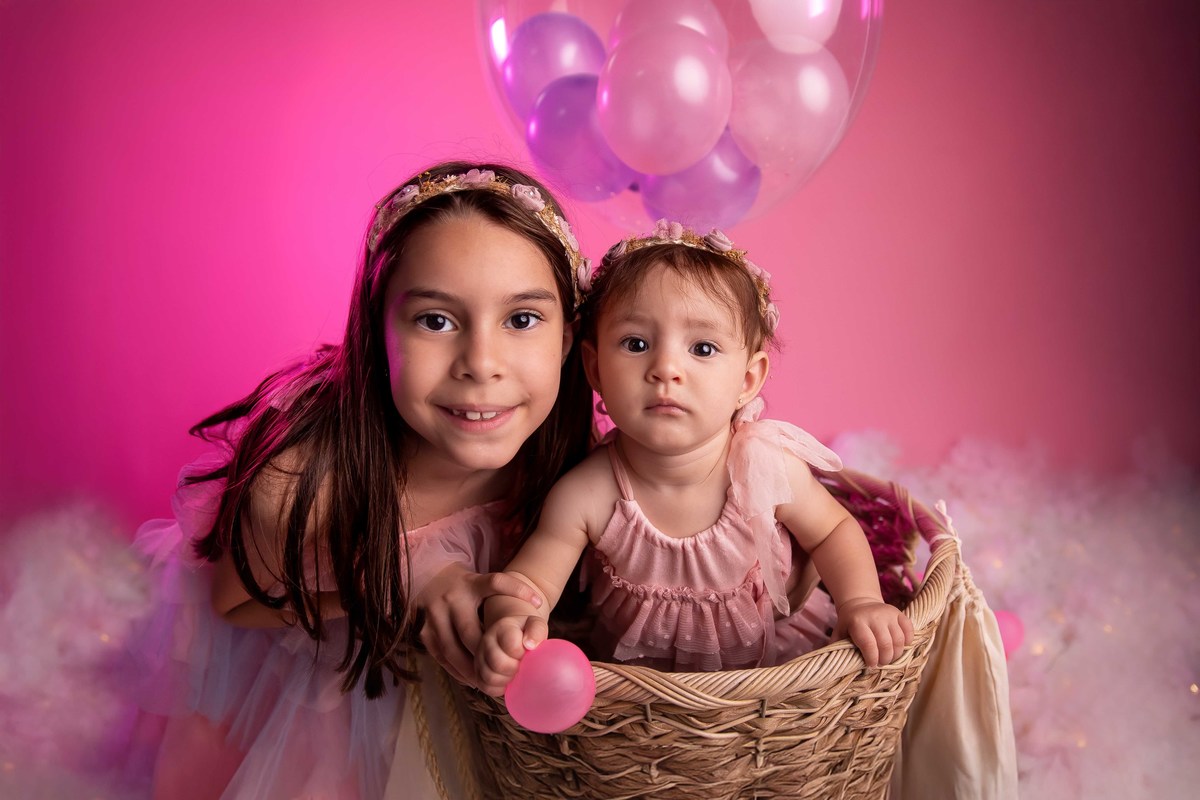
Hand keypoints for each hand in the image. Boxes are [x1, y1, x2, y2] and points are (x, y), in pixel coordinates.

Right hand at [415, 564, 542, 687]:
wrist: (428, 577)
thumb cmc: (466, 587)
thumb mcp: (483, 582)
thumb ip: (506, 590)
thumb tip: (538, 605)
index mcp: (471, 584)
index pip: (495, 583)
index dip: (517, 590)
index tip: (539, 605)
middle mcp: (451, 599)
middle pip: (471, 632)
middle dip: (487, 654)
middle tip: (506, 670)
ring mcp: (434, 616)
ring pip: (452, 649)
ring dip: (470, 669)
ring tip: (488, 681)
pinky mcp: (424, 631)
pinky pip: (440, 657)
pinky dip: (456, 670)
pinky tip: (471, 679)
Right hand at [475, 614, 548, 696]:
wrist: (514, 635)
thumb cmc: (527, 632)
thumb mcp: (536, 625)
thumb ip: (537, 630)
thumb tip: (530, 644)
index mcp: (502, 628)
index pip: (511, 645)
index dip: (522, 654)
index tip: (526, 653)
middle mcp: (487, 641)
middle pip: (498, 663)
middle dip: (514, 669)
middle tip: (521, 665)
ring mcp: (480, 657)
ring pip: (489, 677)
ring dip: (506, 680)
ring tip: (514, 673)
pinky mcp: (477, 671)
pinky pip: (484, 686)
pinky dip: (498, 688)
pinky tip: (507, 681)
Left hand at [833, 598, 913, 666]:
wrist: (859, 602)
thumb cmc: (849, 623)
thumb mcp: (839, 632)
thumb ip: (836, 646)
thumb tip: (833, 664)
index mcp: (858, 621)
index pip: (868, 644)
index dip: (872, 658)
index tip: (871, 665)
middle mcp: (874, 616)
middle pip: (886, 644)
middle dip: (885, 659)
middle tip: (881, 663)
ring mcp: (889, 614)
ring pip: (899, 639)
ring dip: (896, 654)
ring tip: (889, 658)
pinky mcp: (899, 613)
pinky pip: (909, 630)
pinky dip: (908, 641)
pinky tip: (900, 647)